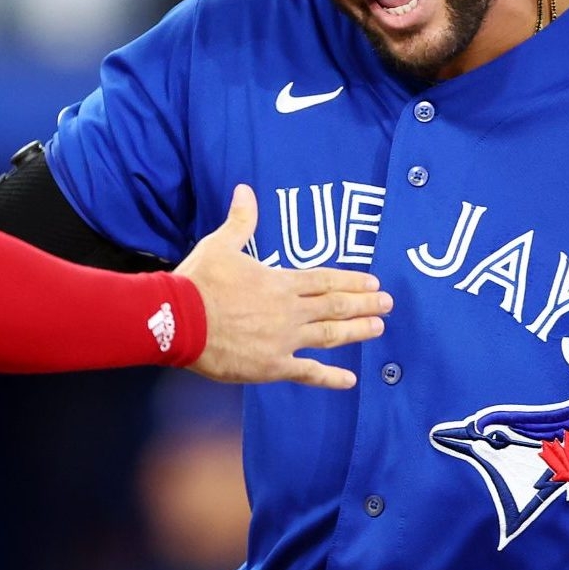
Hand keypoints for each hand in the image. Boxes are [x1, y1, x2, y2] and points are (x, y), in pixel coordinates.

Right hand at [176, 185, 390, 389]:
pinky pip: (308, 372)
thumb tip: (245, 190)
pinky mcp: (272, 366)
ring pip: (330, 336)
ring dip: (357, 332)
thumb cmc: (199, 281)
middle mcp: (290, 311)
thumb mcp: (221, 244)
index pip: (325, 280)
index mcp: (280, 282)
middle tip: (388, 304)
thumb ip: (240, 221)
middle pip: (335, 306)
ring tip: (378, 328)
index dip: (351, 281)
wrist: (180, 319)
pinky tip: (350, 380)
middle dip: (364, 304)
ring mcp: (284, 340)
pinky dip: (330, 377)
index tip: (373, 283)